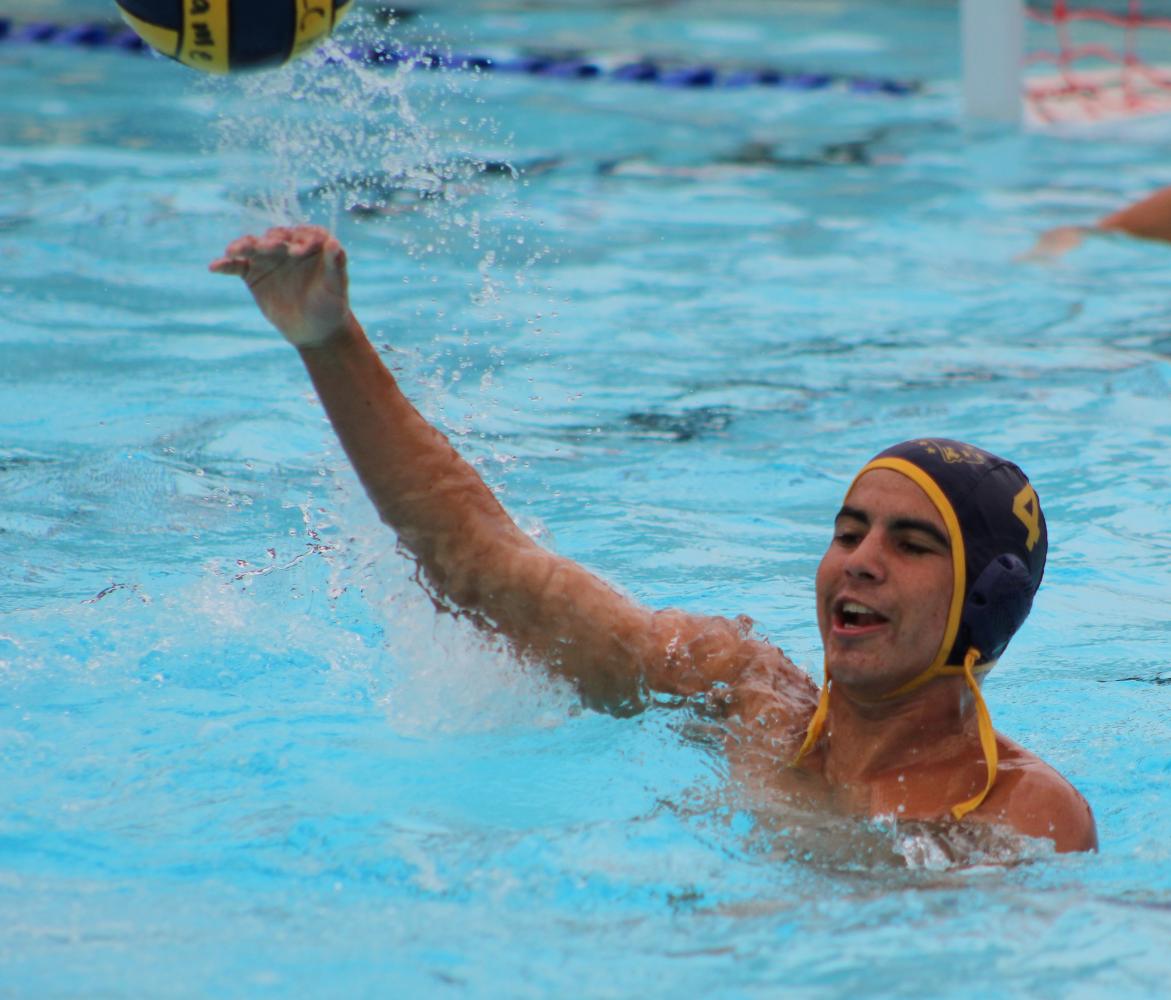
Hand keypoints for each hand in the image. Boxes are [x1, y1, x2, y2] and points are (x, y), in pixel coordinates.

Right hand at [210, 225, 350, 346]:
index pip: (305, 235)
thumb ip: (336, 265)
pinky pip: (236, 266)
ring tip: (234, 250)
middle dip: (270, 242)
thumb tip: (335, 243)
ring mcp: (269, 258)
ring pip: (253, 247)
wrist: (314, 330)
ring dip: (243, 246)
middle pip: (276, 238)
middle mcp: (288, 245)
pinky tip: (214, 267)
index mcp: (312, 244)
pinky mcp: (252, 273)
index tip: (298, 252)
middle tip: (266, 247)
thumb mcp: (335, 287)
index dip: (301, 240)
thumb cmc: (330, 306)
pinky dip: (225, 265)